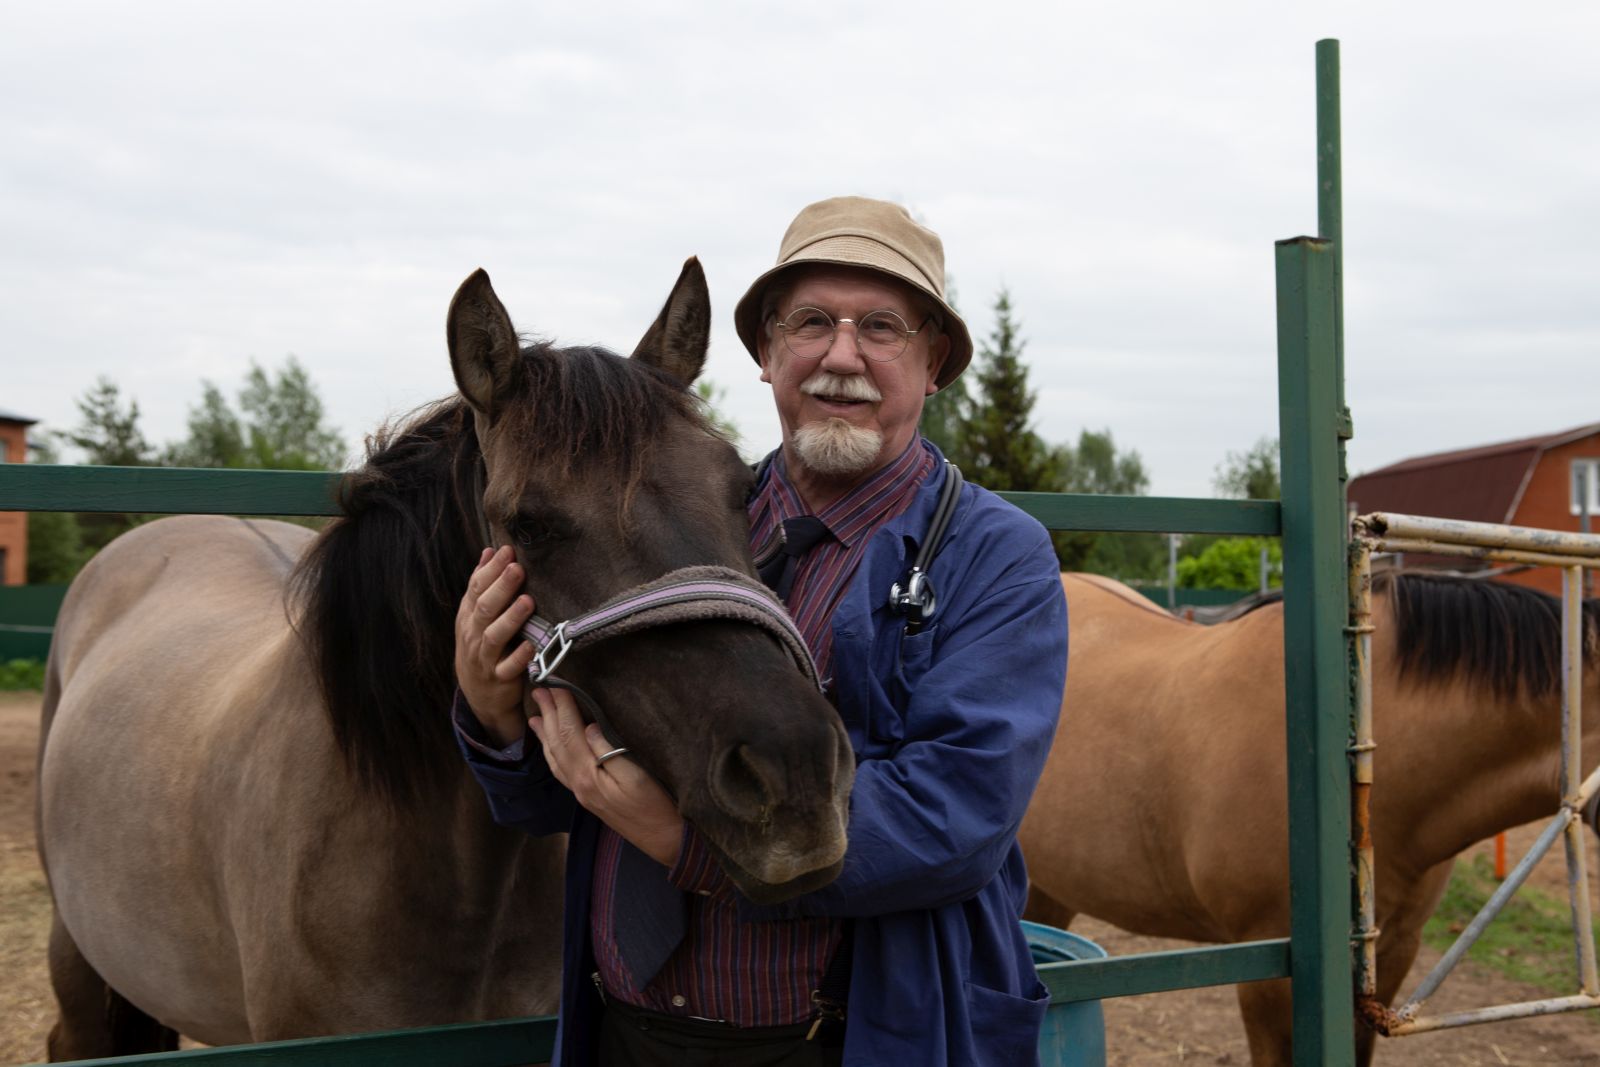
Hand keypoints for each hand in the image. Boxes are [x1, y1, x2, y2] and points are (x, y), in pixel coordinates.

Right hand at [455, 546, 536, 746]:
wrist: (478, 692)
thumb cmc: (481, 645)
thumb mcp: (475, 614)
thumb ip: (482, 584)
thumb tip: (489, 551)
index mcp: (469, 614)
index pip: (477, 588)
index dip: (491, 569)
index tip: (508, 550)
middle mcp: (474, 633)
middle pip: (485, 608)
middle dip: (501, 587)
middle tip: (517, 568)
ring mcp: (486, 657)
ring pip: (495, 636)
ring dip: (511, 619)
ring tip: (528, 600)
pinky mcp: (500, 678)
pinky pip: (508, 668)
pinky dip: (519, 657)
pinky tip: (531, 645)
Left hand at [528, 686, 683, 866]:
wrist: (665, 840)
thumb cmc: (657, 807)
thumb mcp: (637, 775)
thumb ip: (610, 751)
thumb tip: (590, 727)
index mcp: (589, 775)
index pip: (570, 732)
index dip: (562, 707)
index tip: (556, 685)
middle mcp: (579, 784)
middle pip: (558, 743)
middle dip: (548, 715)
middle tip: (539, 691)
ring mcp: (582, 793)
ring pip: (555, 758)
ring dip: (546, 734)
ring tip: (535, 716)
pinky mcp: (588, 797)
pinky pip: (561, 771)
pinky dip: (553, 754)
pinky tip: (552, 748)